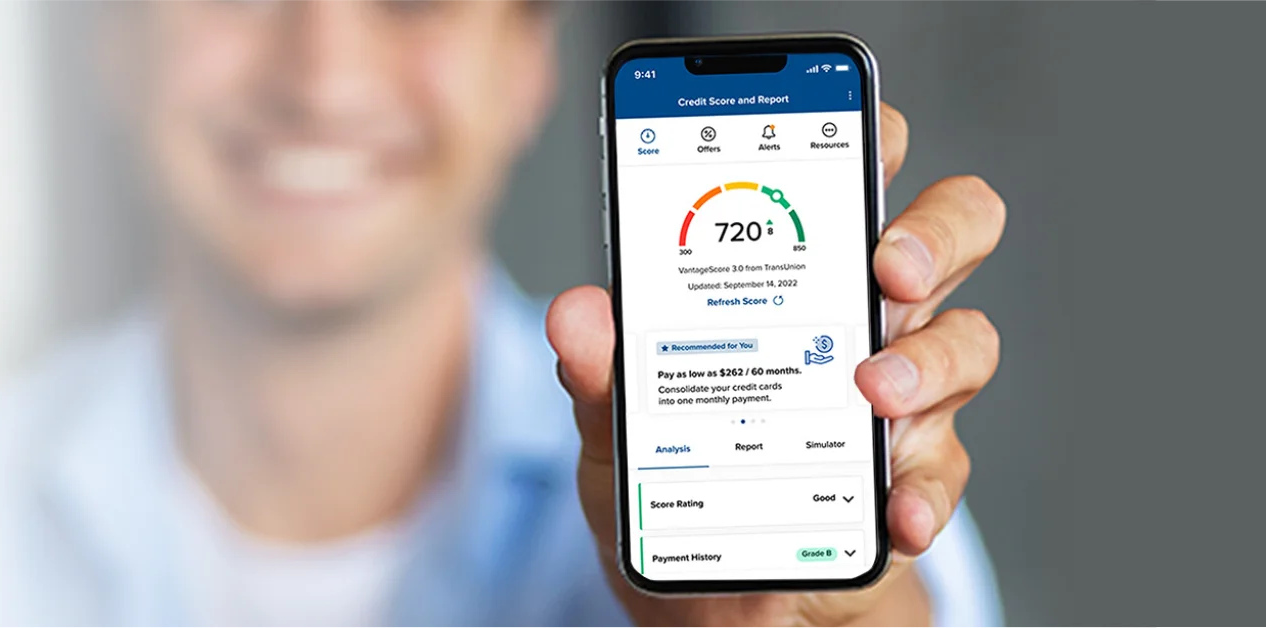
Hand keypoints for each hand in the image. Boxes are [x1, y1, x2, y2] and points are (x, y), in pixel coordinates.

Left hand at [546, 104, 1004, 627]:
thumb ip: (597, 369)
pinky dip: (921, 493)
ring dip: (927, 363)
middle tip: (886, 267)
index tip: (865, 144)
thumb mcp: (614, 424)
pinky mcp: (910, 482)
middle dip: (933, 236)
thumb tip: (576, 315)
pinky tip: (891, 514)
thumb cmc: (677, 476)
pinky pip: (941, 475)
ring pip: (965, 344)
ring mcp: (901, 399)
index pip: (859, 172)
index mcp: (798, 272)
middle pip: (950, 235)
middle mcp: (865, 317)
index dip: (879, 138)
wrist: (714, 596)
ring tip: (873, 393)